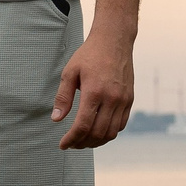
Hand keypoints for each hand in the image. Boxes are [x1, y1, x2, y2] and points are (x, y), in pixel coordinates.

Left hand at [53, 26, 133, 149]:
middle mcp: (112, 98)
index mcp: (94, 92)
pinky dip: (109, 133)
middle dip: (82, 143)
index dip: (71, 139)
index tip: (63, 145)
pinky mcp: (130, 100)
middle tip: (71, 144)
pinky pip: (120, 125)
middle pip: (97, 133)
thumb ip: (63, 97)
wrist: (114, 41)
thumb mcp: (70, 72)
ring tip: (83, 141)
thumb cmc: (89, 55)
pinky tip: (97, 131)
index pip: (83, 125)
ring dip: (96, 142)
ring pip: (111, 133)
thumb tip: (56, 118)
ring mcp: (123, 100)